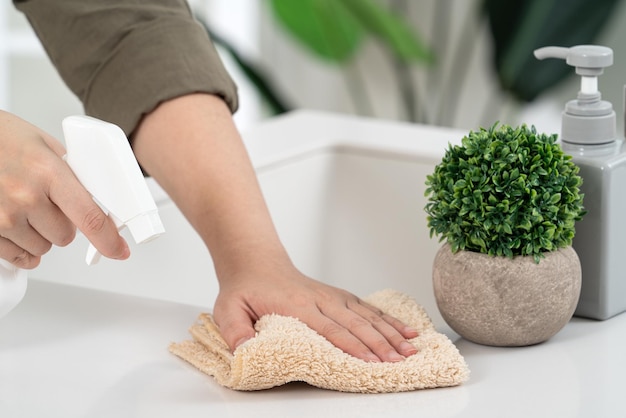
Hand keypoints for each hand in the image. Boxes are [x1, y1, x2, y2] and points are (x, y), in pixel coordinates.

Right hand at [0, 111, 128, 267]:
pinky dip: (22, 247)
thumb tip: (98, 195)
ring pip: (43, 248)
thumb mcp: (43, 144)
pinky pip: (18, 257)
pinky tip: (16, 226)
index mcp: (47, 172)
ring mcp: (2, 217)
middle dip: (63, 222)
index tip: (119, 251)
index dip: (108, 239)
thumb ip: (71, 171)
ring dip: (41, 233)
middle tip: (47, 201)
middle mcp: (24, 197)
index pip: (89, 216)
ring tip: (24, 205)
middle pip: (66, 235)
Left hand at [213, 260, 418, 362]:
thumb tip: (245, 351)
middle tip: (402, 362)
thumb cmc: (243, 287)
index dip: (353, 347)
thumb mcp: (228, 308)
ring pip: (367, 316)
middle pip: (356, 325)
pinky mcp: (337, 296)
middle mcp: (320, 300)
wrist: (255, 261)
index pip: (330, 330)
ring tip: (412, 349)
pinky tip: (405, 329)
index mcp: (297, 306)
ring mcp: (332, 296)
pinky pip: (367, 308)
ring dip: (390, 333)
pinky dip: (387, 319)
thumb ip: (235, 330)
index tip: (372, 362)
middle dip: (381, 345)